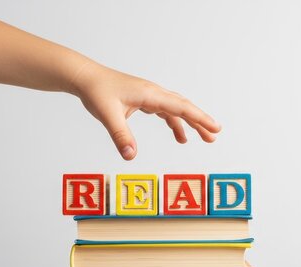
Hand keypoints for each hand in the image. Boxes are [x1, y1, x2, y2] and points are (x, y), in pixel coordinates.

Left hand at [69, 62, 220, 159]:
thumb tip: (131, 156)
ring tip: (203, 138)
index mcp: (150, 94)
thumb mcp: (108, 115)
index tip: (215, 127)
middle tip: (215, 135)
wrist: (85, 77)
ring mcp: (150, 96)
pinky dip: (176, 123)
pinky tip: (180, 135)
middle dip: (201, 121)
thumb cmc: (96, 91)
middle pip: (184, 107)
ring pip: (177, 109)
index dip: (200, 118)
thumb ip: (120, 136)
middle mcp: (154, 93)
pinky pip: (166, 112)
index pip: (181, 107)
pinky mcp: (144, 100)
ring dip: (191, 123)